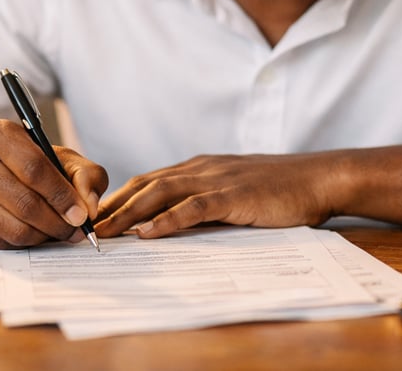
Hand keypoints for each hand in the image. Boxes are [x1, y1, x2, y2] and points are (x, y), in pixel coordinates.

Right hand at [0, 119, 107, 247]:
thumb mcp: (59, 157)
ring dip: (44, 237)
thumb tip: (89, 207)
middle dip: (58, 222)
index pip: (35, 169)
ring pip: (15, 228)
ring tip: (58, 232)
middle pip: (25, 203)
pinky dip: (26, 244)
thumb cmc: (24, 164)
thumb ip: (85, 174)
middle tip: (76, 231)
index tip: (82, 215)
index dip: (62, 195)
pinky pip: (2, 243)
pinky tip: (35, 233)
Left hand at [94, 153, 336, 238]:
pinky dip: (167, 220)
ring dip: (129, 213)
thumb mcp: (233, 192)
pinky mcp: (234, 195)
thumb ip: (204, 203)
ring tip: (105, 232)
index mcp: (199, 168)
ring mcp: (216, 180)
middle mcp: (201, 169)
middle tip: (85, 227)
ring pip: (161, 193)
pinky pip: (193, 207)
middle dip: (113, 205)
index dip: (119, 197)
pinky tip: (148, 233)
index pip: (148, 180)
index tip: (95, 216)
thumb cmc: (278, 189)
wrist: (316, 178)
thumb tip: (172, 225)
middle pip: (145, 184)